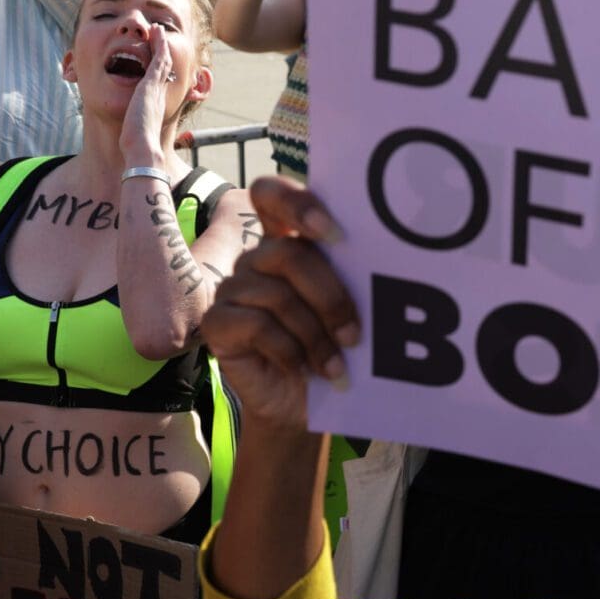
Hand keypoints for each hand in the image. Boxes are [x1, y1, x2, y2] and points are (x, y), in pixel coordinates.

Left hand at [120, 24, 173, 166]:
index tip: (156, 56)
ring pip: (162, 59)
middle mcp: (159, 93)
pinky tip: (157, 32)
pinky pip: (158, 59)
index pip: (158, 80)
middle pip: (163, 66)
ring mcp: (157, 87)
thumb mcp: (135, 133)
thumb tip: (125, 140)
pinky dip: (159, 45)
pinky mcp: (151, 83)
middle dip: (161, 51)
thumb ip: (133, 131)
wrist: (143, 147)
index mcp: (155, 103)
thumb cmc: (137, 145)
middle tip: (160, 36)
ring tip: (158, 30)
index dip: (159, 66)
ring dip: (160, 43)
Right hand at [200, 177, 357, 429]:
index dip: (298, 204)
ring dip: (315, 335)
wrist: (301, 404)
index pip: (272, 194)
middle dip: (330, 297)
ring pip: (277, 294)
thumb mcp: (345, 312)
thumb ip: (350, 279)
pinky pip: (256, 325)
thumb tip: (382, 266)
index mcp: (288, 242)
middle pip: (289, 253)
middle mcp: (257, 258)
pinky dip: (289, 351)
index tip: (336, 234)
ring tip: (335, 365)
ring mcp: (233, 288)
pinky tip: (304, 369)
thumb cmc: (329, 352)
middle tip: (355, 335)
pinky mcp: (217, 322)